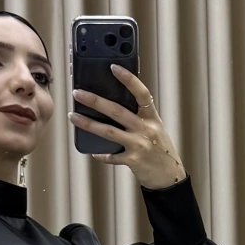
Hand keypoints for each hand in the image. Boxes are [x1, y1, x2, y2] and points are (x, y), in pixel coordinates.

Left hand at [69, 64, 186, 189]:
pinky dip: (102, 155)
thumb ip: (140, 117)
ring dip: (89, 124)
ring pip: (109, 132)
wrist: (170, 177)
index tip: (113, 67)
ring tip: (74, 117)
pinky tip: (92, 152)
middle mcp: (145, 129)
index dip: (128, 79)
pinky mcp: (133, 161)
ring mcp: (139, 145)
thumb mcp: (155, 129)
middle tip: (78, 93)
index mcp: (152, 118)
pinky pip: (112, 157)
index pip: (141, 93)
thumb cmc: (160, 150)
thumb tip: (115, 106)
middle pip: (117, 111)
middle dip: (95, 101)